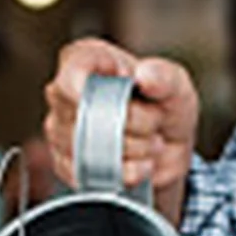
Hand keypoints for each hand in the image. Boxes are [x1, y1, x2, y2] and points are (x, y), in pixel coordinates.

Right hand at [43, 38, 199, 222]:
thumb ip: (165, 76)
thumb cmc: (163, 106)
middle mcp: (64, 96)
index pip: (71, 71)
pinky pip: (94, 174)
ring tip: (149, 141)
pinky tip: (140, 162)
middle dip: (133, 122)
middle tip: (153, 120)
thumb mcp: (176, 84)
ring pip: (93, 148)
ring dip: (135, 149)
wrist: (166, 148)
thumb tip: (145, 75)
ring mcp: (60, 133)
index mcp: (85, 60)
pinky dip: (127, 172)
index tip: (118, 89)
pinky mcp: (66, 167)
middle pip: (89, 115)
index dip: (89, 86)